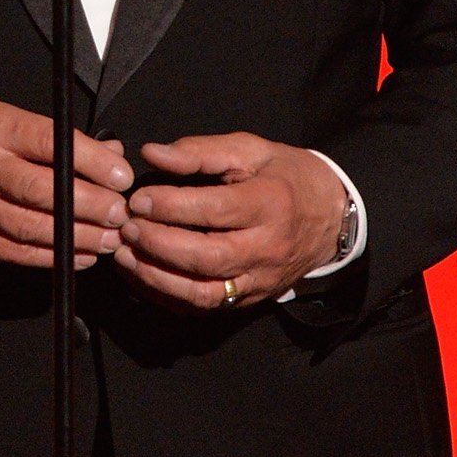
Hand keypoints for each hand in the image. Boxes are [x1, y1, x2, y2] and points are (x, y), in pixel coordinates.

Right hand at [0, 99, 130, 271]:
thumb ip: (53, 137)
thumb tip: (109, 153)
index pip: (52, 143)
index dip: (92, 161)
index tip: (121, 175)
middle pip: (45, 190)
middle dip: (91, 205)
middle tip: (120, 212)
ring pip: (34, 227)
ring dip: (79, 236)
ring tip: (109, 238)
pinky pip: (18, 252)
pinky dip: (53, 257)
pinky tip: (79, 255)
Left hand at [116, 133, 347, 310]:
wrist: (331, 219)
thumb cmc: (286, 177)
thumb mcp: (251, 150)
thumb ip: (200, 151)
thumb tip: (152, 154)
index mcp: (271, 204)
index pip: (215, 210)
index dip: (171, 206)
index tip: (137, 199)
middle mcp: (267, 248)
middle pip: (207, 257)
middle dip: (159, 244)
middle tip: (126, 227)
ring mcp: (259, 280)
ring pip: (203, 292)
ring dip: (157, 277)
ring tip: (125, 254)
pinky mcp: (250, 300)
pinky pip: (204, 306)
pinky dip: (167, 295)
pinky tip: (142, 275)